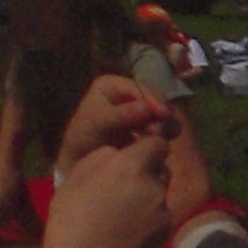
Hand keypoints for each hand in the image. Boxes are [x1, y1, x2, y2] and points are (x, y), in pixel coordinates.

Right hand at [44, 121, 173, 247]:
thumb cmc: (70, 222)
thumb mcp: (73, 180)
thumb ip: (100, 158)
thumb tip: (117, 151)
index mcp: (130, 165)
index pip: (158, 143)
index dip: (147, 149)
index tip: (135, 158)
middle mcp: (153, 184)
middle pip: (161, 168)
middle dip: (148, 173)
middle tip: (124, 189)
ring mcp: (162, 208)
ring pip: (160, 192)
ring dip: (148, 196)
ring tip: (122, 213)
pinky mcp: (165, 229)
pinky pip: (160, 214)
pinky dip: (150, 218)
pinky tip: (129, 230)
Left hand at [55, 71, 174, 175]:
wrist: (80, 163)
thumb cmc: (82, 139)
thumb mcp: (96, 123)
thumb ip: (119, 115)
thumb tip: (146, 108)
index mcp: (111, 85)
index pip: (137, 88)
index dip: (152, 100)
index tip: (163, 115)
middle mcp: (126, 94)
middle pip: (153, 99)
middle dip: (161, 114)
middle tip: (164, 131)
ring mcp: (139, 112)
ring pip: (161, 113)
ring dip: (167, 125)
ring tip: (165, 138)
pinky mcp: (146, 128)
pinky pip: (162, 128)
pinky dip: (165, 135)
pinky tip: (164, 144)